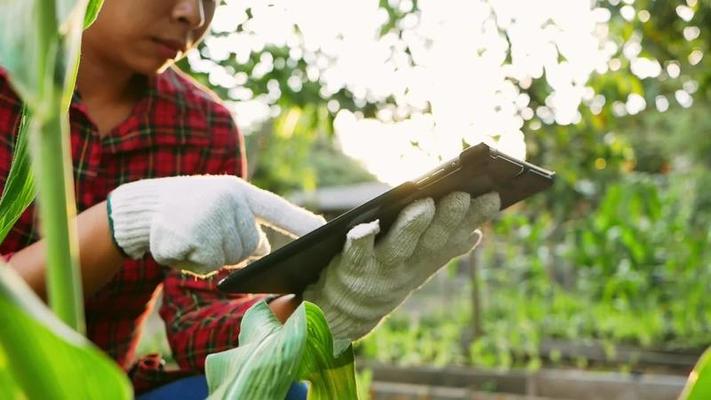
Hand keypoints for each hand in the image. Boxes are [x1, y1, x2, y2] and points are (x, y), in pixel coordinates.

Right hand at [107, 175, 324, 274]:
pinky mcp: (193, 233)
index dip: (301, 223)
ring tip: (188, 235)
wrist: (142, 205)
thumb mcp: (218, 210)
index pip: (277, 209)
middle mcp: (230, 199)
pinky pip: (205, 264)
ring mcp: (212, 214)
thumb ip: (243, 226)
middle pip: (248, 249)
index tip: (326, 233)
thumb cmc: (185, 211)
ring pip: (227, 259)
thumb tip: (260, 251)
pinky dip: (191, 262)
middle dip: (226, 250)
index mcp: (240, 192)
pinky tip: (177, 242)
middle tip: (201, 232)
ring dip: (207, 257)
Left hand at [303, 191, 499, 350]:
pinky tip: (366, 226)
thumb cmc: (384, 276)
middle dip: (447, 219)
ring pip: (399, 247)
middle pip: (431, 241)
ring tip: (424, 205)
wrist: (347, 312)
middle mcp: (407, 266)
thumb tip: (474, 234)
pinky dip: (361, 239)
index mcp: (426, 261)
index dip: (474, 219)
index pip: (455, 237)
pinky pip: (356, 253)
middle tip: (462, 195)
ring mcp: (380, 269)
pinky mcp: (352, 269)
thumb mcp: (416, 266)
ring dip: (412, 227)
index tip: (493, 197)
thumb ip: (443, 249)